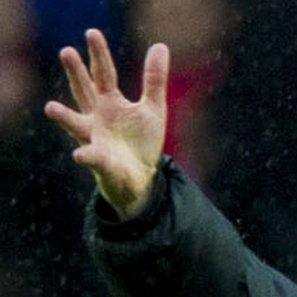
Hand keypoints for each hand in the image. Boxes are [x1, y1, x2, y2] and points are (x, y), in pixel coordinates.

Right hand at [43, 29, 168, 219]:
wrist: (139, 178)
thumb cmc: (140, 141)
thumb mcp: (153, 108)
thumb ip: (154, 80)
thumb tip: (159, 45)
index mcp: (109, 103)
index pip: (104, 74)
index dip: (98, 55)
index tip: (91, 32)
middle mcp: (96, 117)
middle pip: (84, 91)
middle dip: (76, 73)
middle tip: (66, 52)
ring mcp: (94, 139)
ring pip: (76, 125)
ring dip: (64, 117)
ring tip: (51, 108)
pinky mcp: (100, 162)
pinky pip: (92, 158)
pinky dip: (87, 156)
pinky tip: (81, 155)